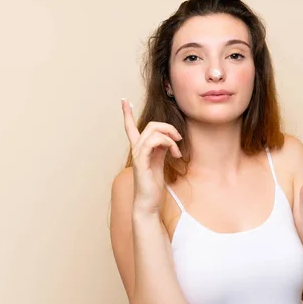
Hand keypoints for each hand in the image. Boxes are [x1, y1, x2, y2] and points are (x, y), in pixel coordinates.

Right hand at [122, 99, 182, 214]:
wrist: (148, 203)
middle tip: (179, 139)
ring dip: (170, 136)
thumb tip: (168, 139)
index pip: (130, 128)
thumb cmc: (153, 186)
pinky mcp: (141, 161)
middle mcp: (136, 149)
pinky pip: (153, 142)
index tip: (123, 100)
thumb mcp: (160, 163)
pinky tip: (174, 154)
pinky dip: (167, 144)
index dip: (126, 113)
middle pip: (150, 125)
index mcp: (140, 149)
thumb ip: (162, 149)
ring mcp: (138, 155)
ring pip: (153, 131)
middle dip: (168, 127)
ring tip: (177, 150)